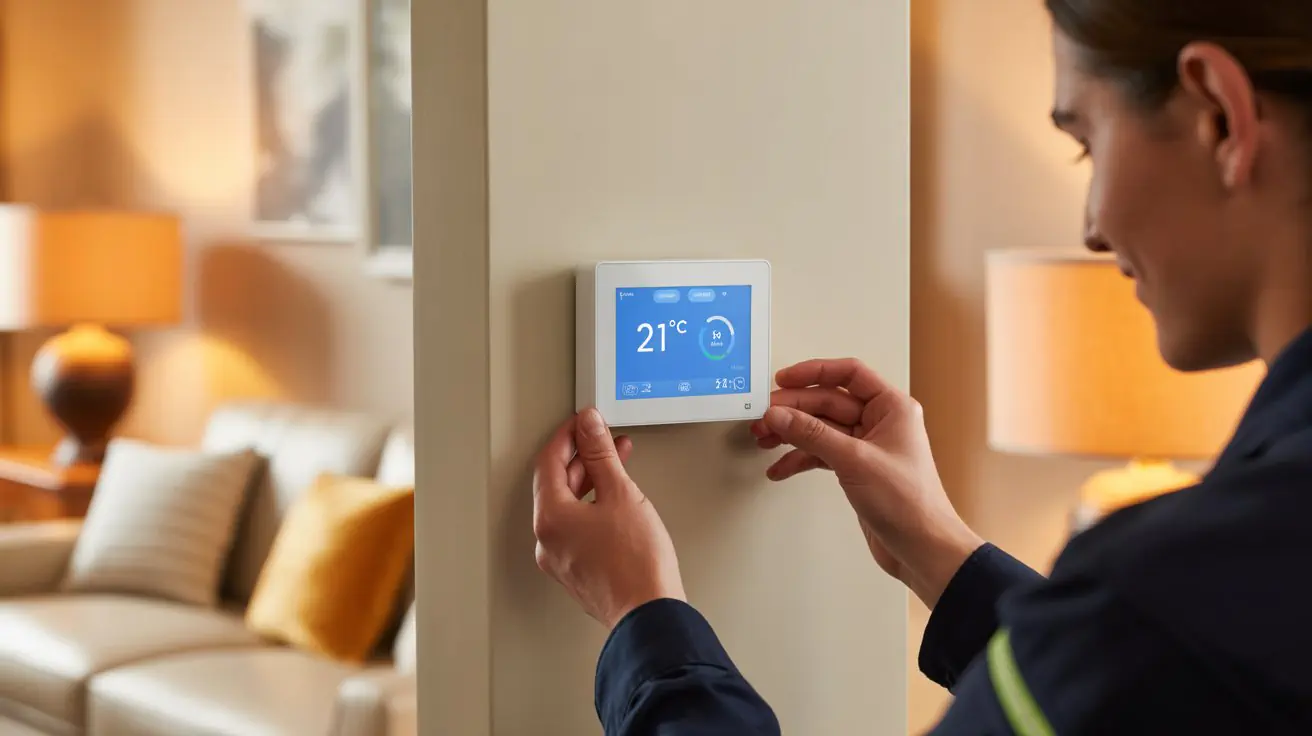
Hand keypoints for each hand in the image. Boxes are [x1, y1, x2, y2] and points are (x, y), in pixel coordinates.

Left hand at [532, 407, 685, 629]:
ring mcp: (561, 559)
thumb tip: (589, 426)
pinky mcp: (578, 571)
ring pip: (568, 507)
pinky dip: (592, 506)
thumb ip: (601, 455)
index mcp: (550, 518)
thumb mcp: (621, 494)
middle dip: (582, 457)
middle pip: (556, 484)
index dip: (568, 436)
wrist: (650, 614)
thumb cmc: (637, 564)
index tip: (584, 422)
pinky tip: (616, 499)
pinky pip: (577, 528)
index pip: (548, 462)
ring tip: (616, 463)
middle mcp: (547, 540)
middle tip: (602, 438)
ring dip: (589, 480)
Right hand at [750, 358, 982, 607]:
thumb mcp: (855, 460)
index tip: (783, 379)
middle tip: (764, 417)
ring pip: (821, 429)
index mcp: (891, 407)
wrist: (922, 548)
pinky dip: (800, 459)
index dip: (814, 372)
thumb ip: (813, 434)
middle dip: (794, 409)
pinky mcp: (857, 470)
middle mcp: (880, 422)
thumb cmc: (909, 503)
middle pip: (828, 402)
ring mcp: (867, 447)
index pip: (849, 374)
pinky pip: (822, 454)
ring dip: (792, 434)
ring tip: (765, 439)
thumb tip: (781, 414)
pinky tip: (781, 468)